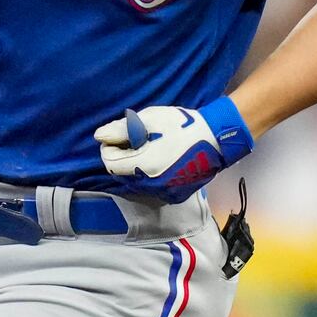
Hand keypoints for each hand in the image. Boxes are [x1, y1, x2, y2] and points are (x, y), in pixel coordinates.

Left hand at [92, 98, 253, 201]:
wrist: (216, 139)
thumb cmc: (182, 125)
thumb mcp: (149, 120)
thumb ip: (121, 129)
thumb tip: (99, 136)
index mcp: (144, 165)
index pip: (109, 164)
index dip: (110, 149)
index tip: (120, 137)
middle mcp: (152, 185)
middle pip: (121, 176)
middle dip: (122, 159)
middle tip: (135, 141)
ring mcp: (164, 193)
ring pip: (136, 183)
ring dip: (135, 168)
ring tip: (149, 149)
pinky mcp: (174, 196)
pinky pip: (152, 188)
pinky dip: (149, 176)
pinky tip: (160, 161)